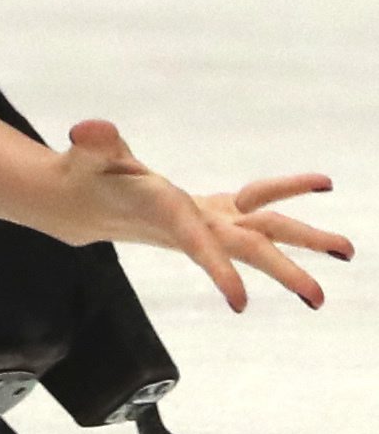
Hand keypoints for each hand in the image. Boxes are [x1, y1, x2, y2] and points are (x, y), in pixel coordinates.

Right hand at [50, 119, 349, 310]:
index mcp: (165, 213)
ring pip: (265, 231)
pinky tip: (321, 184)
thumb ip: (94, 144)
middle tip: (319, 297)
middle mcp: (196, 224)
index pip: (196, 244)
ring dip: (307, 240)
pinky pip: (259, 200)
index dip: (217, 269)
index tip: (239, 303)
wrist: (86, 204)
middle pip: (246, 248)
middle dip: (283, 270)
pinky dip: (289, 192)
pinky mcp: (216, 209)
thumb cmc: (86, 176)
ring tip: (348, 250)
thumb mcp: (86, 157)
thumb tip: (88, 130)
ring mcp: (210, 218)